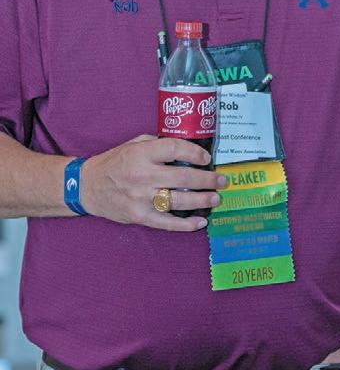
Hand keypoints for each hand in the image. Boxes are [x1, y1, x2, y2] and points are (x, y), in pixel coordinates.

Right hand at [81, 135, 226, 230]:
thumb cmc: (114, 163)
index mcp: (141, 154)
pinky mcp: (139, 216)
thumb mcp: (133, 145)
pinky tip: (200, 222)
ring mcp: (141, 198)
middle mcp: (142, 176)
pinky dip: (186, 225)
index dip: (195, 153)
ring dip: (202, 200)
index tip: (206, 157)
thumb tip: (187, 147)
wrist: (87, 186)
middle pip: (183, 177)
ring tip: (215, 198)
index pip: (175, 149)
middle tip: (222, 180)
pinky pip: (167, 222)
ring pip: (179, 201)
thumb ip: (158, 144)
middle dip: (207, 179)